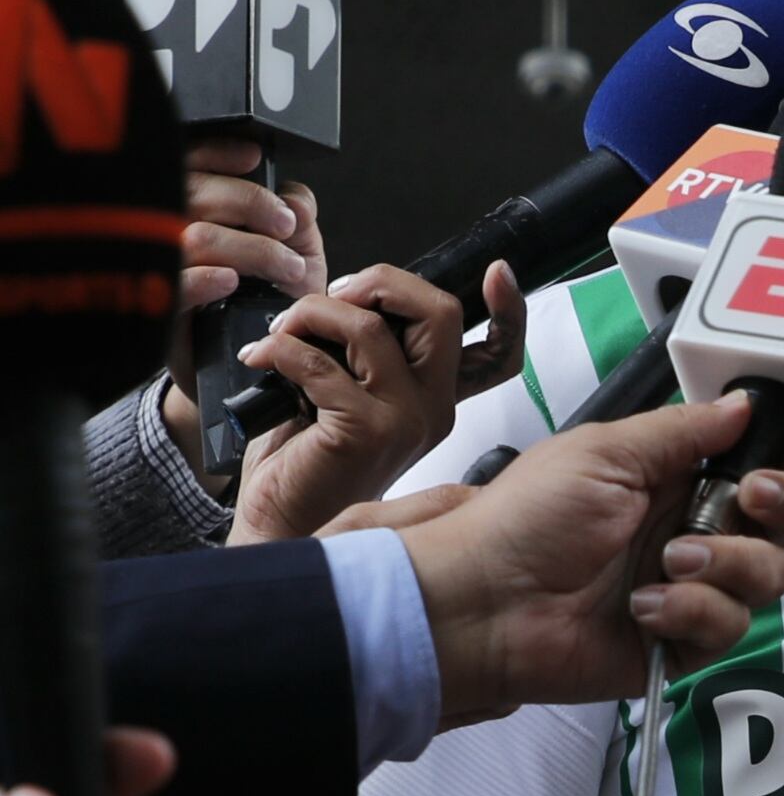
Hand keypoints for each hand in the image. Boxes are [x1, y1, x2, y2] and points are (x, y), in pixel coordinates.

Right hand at [170, 141, 323, 317]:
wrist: (259, 361)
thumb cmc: (272, 300)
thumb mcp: (297, 248)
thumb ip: (298, 214)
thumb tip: (294, 198)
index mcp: (192, 211)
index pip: (187, 163)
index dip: (217, 153)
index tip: (254, 158)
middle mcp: (167, 235)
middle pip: (193, 193)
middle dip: (250, 202)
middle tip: (287, 227)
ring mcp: (159, 272)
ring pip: (193, 238)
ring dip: (251, 248)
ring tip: (288, 267)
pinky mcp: (160, 312)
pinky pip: (173, 285)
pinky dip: (205, 277)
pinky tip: (231, 280)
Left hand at [228, 262, 518, 543]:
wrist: (282, 522)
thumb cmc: (309, 459)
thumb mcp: (352, 395)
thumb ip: (369, 354)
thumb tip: (351, 297)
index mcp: (438, 398)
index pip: (500, 353)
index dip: (509, 309)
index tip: (497, 272)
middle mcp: (433, 408)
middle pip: (439, 313)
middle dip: (380, 282)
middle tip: (334, 294)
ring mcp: (404, 421)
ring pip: (371, 328)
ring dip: (313, 313)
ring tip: (283, 330)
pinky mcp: (363, 432)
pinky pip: (320, 363)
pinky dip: (280, 348)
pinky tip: (263, 358)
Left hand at [360, 398, 783, 717]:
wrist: (484, 602)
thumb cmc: (529, 518)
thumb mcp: (606, 452)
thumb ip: (684, 430)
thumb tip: (744, 403)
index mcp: (678, 482)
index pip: (759, 467)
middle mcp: (695, 534)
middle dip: (783, 504)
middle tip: (751, 496)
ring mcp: (692, 591)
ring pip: (768, 577)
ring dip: (729, 563)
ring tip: (670, 562)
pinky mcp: (682, 643)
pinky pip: (730, 628)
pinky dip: (693, 613)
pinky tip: (644, 608)